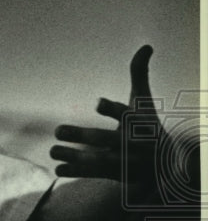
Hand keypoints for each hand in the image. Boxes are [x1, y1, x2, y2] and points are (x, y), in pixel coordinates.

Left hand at [51, 45, 160, 185]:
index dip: (113, 108)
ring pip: (98, 160)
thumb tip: (146, 46)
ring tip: (53, 150)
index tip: (97, 102)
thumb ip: (140, 75)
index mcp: (139, 122)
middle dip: (83, 136)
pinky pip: (96, 174)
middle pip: (108, 140)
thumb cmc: (148, 125)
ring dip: (74, 156)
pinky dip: (76, 172)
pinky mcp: (118, 174)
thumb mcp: (144, 101)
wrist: (167, 163)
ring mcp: (126, 161)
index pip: (127, 114)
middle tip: (58, 129)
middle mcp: (133, 143)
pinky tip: (57, 168)